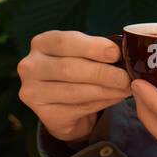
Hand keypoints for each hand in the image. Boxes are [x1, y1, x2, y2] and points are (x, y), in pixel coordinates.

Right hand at [17, 30, 131, 142]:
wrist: (62, 104)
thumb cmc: (76, 68)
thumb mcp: (82, 53)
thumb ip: (98, 50)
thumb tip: (125, 53)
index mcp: (41, 43)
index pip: (64, 42)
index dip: (91, 47)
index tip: (115, 53)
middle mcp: (30, 66)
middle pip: (69, 68)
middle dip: (102, 73)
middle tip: (125, 77)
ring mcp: (34, 92)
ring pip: (74, 91)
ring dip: (105, 90)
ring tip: (125, 88)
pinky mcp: (46, 115)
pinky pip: (78, 108)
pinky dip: (101, 103)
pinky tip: (115, 98)